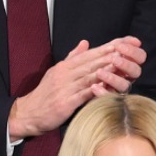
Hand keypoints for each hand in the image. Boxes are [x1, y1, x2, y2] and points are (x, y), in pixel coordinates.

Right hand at [8, 37, 146, 140]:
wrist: (28, 113)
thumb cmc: (45, 93)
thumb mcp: (57, 71)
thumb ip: (73, 57)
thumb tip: (85, 42)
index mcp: (65, 66)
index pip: (89, 54)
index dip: (106, 48)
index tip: (123, 43)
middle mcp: (65, 74)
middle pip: (91, 63)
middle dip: (110, 55)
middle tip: (127, 50)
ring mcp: (65, 88)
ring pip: (88, 76)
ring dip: (105, 70)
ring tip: (120, 63)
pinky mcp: (65, 102)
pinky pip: (83, 95)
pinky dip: (95, 89)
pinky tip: (106, 86)